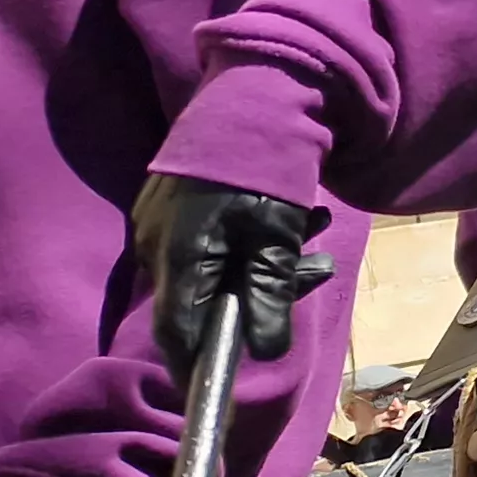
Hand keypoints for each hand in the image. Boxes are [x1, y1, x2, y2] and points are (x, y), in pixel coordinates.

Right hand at [128, 176, 335, 376]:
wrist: (257, 92)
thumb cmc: (266, 166)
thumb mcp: (277, 235)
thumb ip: (270, 294)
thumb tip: (266, 350)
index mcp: (177, 254)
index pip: (176, 331)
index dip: (198, 362)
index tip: (221, 383)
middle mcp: (158, 242)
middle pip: (204, 297)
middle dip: (262, 294)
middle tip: (315, 272)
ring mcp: (163, 220)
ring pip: (217, 264)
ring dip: (270, 260)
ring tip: (318, 231)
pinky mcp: (177, 203)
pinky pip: (213, 239)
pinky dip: (254, 239)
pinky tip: (300, 219)